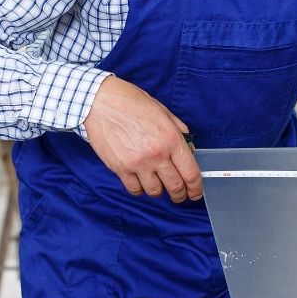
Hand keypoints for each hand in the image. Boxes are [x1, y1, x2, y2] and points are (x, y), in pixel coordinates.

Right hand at [83, 76, 203, 202]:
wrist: (100, 102)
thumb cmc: (131, 102)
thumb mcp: (163, 112)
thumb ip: (179, 132)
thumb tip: (188, 150)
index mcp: (171, 139)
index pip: (190, 173)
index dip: (196, 188)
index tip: (194, 193)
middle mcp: (156, 154)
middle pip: (175, 187)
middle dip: (180, 195)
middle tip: (179, 195)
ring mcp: (137, 163)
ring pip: (155, 191)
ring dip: (159, 191)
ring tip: (157, 183)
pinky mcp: (119, 168)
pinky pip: (134, 189)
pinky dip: (140, 189)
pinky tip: (140, 181)